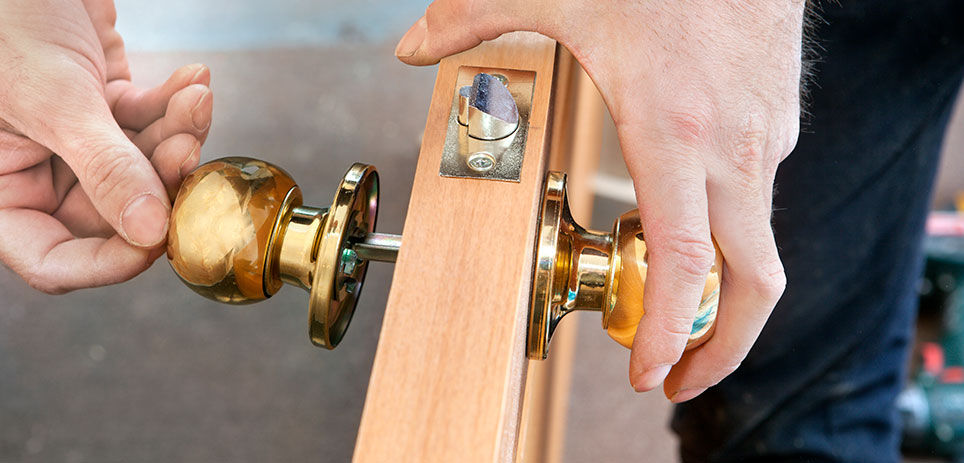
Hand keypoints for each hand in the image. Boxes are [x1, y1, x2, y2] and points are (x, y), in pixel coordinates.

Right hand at [0, 0, 211, 292]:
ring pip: (143, 167)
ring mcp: (74, 141)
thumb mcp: (54, 99)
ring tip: (195, 101)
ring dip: (178, 137)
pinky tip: (193, 79)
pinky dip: (175, 106)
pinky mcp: (104, 107)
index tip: (161, 239)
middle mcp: (35, 172)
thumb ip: (104, 168)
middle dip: (160, 182)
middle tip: (188, 151)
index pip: (53, 258)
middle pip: (115, 212)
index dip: (108, 261)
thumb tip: (149, 233)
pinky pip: (149, 123)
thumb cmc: (7, 18)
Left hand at [396, 0, 802, 400]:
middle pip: (752, 282)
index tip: (651, 373)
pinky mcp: (778, 126)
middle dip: (720, 347)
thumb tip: (413, 44)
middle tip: (676, 377)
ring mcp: (765, 141)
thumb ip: (476, 19)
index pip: (685, 263)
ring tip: (670, 313)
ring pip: (757, 245)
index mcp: (675, 131)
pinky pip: (757, 202)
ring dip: (721, 294)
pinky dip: (729, 238)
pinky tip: (688, 227)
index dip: (670, 332)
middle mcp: (731, 149)